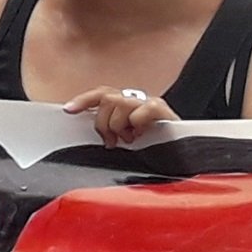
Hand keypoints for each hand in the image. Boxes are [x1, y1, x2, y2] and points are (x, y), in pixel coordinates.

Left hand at [62, 84, 177, 146]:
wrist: (182, 156)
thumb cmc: (152, 149)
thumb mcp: (123, 140)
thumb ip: (108, 131)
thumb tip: (89, 132)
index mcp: (124, 104)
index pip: (99, 94)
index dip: (83, 100)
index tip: (68, 110)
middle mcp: (135, 99)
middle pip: (106, 99)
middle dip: (103, 123)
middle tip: (112, 140)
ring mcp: (149, 102)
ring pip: (120, 104)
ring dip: (119, 126)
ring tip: (130, 139)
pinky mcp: (163, 109)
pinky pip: (141, 111)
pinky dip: (138, 124)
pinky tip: (143, 133)